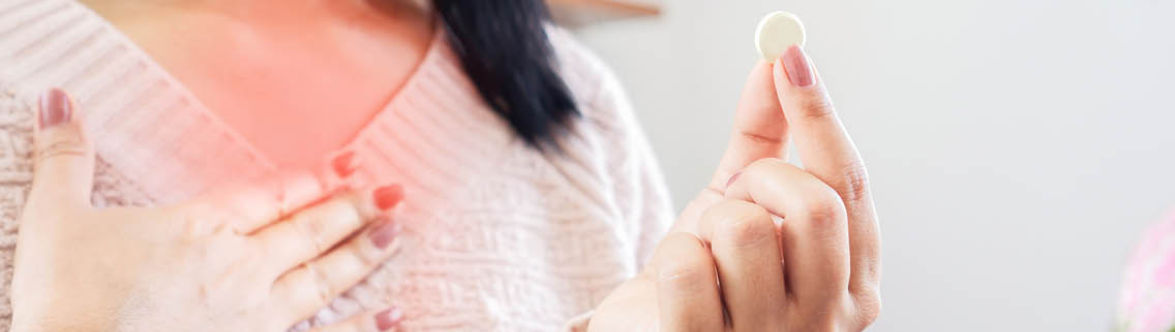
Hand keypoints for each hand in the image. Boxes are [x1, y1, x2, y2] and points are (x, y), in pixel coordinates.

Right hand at [11, 89, 406, 331]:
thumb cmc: (64, 301)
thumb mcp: (56, 219)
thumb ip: (67, 158)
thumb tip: (59, 100)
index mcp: (199, 229)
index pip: (271, 196)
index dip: (314, 178)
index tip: (352, 162)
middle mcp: (238, 269)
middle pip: (308, 233)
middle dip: (353, 211)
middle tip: (393, 195)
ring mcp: (253, 317)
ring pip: (322, 280)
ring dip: (363, 257)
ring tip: (397, 236)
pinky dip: (361, 327)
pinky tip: (395, 316)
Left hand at [590, 46, 879, 330]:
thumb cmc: (707, 281)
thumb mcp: (740, 205)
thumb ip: (766, 140)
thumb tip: (776, 66)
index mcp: (852, 287)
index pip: (849, 187)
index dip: (819, 116)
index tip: (789, 58)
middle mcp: (824, 322)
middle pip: (815, 207)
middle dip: (761, 180)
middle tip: (735, 198)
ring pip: (744, 231)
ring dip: (709, 227)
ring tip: (706, 257)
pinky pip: (690, 267)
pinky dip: (673, 259)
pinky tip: (676, 287)